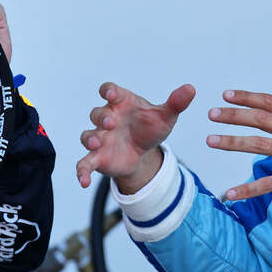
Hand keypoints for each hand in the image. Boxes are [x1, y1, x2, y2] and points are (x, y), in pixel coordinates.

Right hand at [77, 82, 195, 193]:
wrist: (144, 152)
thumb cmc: (149, 127)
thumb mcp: (165, 117)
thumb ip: (176, 103)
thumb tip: (191, 89)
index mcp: (121, 103)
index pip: (109, 91)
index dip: (108, 91)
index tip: (111, 95)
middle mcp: (107, 118)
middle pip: (97, 113)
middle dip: (102, 117)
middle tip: (111, 122)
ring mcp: (100, 138)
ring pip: (87, 135)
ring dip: (89, 138)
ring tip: (95, 143)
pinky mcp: (98, 158)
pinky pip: (84, 163)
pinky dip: (81, 172)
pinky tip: (83, 182)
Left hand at [206, 89, 271, 206]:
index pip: (271, 103)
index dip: (248, 97)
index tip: (227, 95)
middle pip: (260, 119)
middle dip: (233, 115)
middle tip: (213, 113)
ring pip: (258, 145)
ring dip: (232, 142)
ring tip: (212, 140)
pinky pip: (268, 184)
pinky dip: (247, 189)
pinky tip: (231, 193)